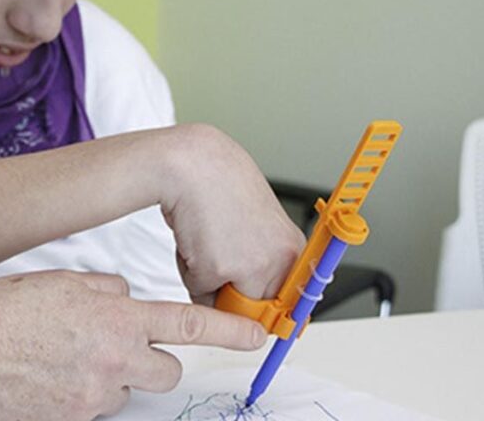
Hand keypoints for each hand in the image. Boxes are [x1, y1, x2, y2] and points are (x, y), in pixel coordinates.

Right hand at [0, 271, 267, 419]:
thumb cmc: (3, 311)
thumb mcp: (63, 282)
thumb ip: (107, 291)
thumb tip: (124, 300)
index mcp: (115, 318)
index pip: (188, 325)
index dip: (228, 332)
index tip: (256, 337)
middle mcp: (112, 361)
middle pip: (165, 372)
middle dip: (152, 362)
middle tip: (119, 349)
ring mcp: (93, 398)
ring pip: (125, 392)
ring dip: (109, 379)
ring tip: (64, 361)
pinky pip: (92, 410)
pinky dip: (79, 396)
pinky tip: (48, 378)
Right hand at [160, 124, 305, 304]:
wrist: (195, 164)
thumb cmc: (220, 186)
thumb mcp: (257, 226)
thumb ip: (262, 262)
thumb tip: (253, 303)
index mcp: (293, 249)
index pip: (293, 303)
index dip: (270, 313)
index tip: (262, 320)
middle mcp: (280, 260)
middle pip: (257, 311)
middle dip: (234, 301)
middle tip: (220, 263)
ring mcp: (252, 266)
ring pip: (225, 305)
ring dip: (209, 286)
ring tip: (208, 244)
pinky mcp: (220, 269)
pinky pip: (199, 291)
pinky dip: (189, 273)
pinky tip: (195, 239)